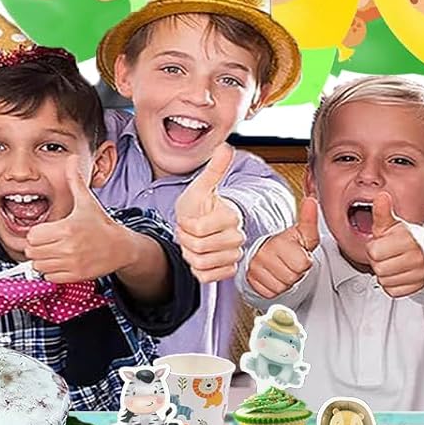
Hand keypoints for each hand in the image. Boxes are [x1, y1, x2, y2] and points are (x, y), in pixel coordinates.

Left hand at [25, 165, 127, 283]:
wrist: (122, 247)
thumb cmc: (101, 224)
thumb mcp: (87, 201)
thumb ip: (75, 180)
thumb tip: (72, 159)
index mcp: (67, 228)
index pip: (33, 236)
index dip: (35, 233)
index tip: (44, 231)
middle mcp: (68, 248)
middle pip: (33, 252)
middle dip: (37, 247)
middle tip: (47, 242)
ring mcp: (72, 263)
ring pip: (39, 266)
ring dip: (42, 260)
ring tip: (53, 252)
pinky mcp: (76, 276)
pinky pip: (50, 278)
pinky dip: (51, 272)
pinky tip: (60, 262)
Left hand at [173, 144, 244, 283]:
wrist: (201, 223)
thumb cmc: (199, 205)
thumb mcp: (201, 187)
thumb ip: (214, 169)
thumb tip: (225, 147)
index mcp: (231, 217)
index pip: (199, 229)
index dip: (185, 225)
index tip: (187, 219)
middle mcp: (237, 238)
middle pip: (199, 249)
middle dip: (185, 240)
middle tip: (187, 231)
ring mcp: (233, 256)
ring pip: (201, 264)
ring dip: (189, 254)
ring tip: (191, 242)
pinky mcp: (227, 271)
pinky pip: (205, 277)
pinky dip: (195, 269)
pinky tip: (197, 256)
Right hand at [246, 195, 319, 298]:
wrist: (263, 250)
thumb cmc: (285, 244)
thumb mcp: (301, 232)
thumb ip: (309, 218)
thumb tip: (312, 201)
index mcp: (278, 242)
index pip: (303, 264)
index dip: (304, 260)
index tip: (298, 254)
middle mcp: (263, 255)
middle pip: (292, 277)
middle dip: (295, 271)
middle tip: (289, 262)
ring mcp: (255, 269)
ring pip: (282, 287)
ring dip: (285, 280)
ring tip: (281, 268)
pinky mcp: (250, 281)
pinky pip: (270, 293)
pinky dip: (274, 287)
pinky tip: (273, 276)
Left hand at [365, 193, 423, 296]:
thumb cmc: (404, 236)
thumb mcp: (391, 223)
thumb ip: (382, 212)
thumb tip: (381, 196)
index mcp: (408, 238)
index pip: (374, 252)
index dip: (373, 248)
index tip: (382, 243)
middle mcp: (417, 256)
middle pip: (378, 268)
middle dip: (378, 261)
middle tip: (387, 254)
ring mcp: (420, 273)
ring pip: (385, 281)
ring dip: (384, 273)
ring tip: (393, 262)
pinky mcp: (419, 286)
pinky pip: (393, 291)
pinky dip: (392, 284)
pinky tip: (398, 273)